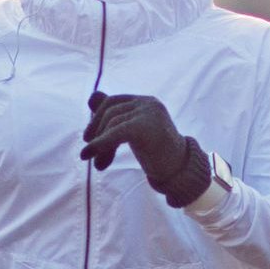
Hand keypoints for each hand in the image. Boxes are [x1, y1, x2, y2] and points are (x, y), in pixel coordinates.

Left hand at [82, 92, 211, 207]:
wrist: (181, 171)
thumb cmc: (157, 154)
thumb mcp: (132, 133)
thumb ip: (114, 116)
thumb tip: (91, 98)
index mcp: (145, 102)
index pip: (113, 103)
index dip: (96, 119)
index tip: (88, 139)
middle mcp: (148, 103)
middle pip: (111, 112)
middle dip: (97, 135)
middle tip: (89, 157)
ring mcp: (150, 113)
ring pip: (112, 123)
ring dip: (100, 145)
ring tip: (99, 166)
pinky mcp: (147, 126)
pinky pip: (116, 132)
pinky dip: (100, 143)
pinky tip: (88, 154)